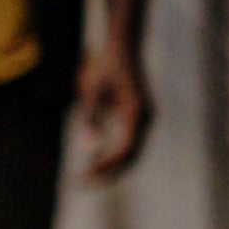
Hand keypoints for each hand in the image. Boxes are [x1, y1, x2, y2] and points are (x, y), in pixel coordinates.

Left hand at [74, 0, 158, 182]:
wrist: (120, 45)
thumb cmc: (103, 66)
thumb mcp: (90, 91)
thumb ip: (90, 118)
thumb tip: (87, 145)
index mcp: (136, 113)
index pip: (122, 151)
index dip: (104, 167)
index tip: (82, 176)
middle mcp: (145, 117)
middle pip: (130, 155)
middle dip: (108, 171)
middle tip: (82, 183)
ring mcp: (145, 116)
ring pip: (132, 150)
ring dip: (111, 165)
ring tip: (88, 176)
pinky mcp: (138, 114)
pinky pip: (129, 140)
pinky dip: (114, 153)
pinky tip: (96, 160)